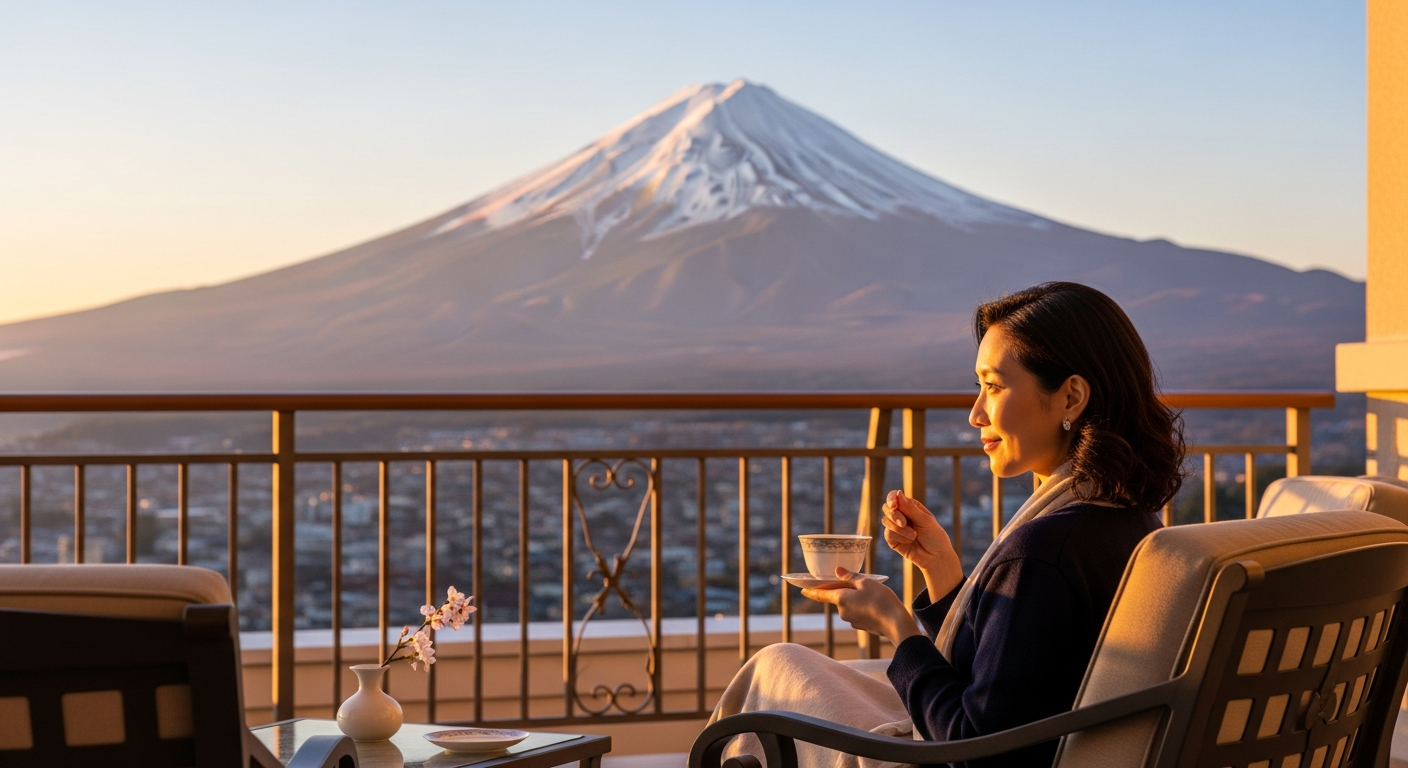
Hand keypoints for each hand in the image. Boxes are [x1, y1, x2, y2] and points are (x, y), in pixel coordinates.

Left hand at [800, 567, 921, 646]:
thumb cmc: (881, 600)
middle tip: (860, 582)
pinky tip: (875, 603)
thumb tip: (837, 571)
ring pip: (850, 604)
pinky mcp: (861, 625)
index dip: (811, 591)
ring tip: (873, 593)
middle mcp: (842, 611)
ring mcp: (851, 620)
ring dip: (856, 597)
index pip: (821, 594)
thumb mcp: (866, 582)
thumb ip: (850, 576)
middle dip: (845, 589)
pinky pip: (858, 612)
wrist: (896, 624)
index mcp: (840, 599)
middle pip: (839, 597)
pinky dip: (862, 606)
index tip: (802, 590)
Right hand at [881, 490, 963, 596]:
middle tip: (904, 523)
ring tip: (913, 536)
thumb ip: (910, 508)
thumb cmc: (935, 537)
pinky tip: (909, 541)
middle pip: (887, 508)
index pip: (895, 497)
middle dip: (894, 515)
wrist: (936, 557)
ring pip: (886, 521)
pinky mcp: (892, 539)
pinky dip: (899, 537)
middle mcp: (902, 515)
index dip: (891, 499)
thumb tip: (898, 493)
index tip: (894, 505)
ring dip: (899, 529)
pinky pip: (888, 534)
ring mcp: (896, 527)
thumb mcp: (925, 520)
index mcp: (910, 507)